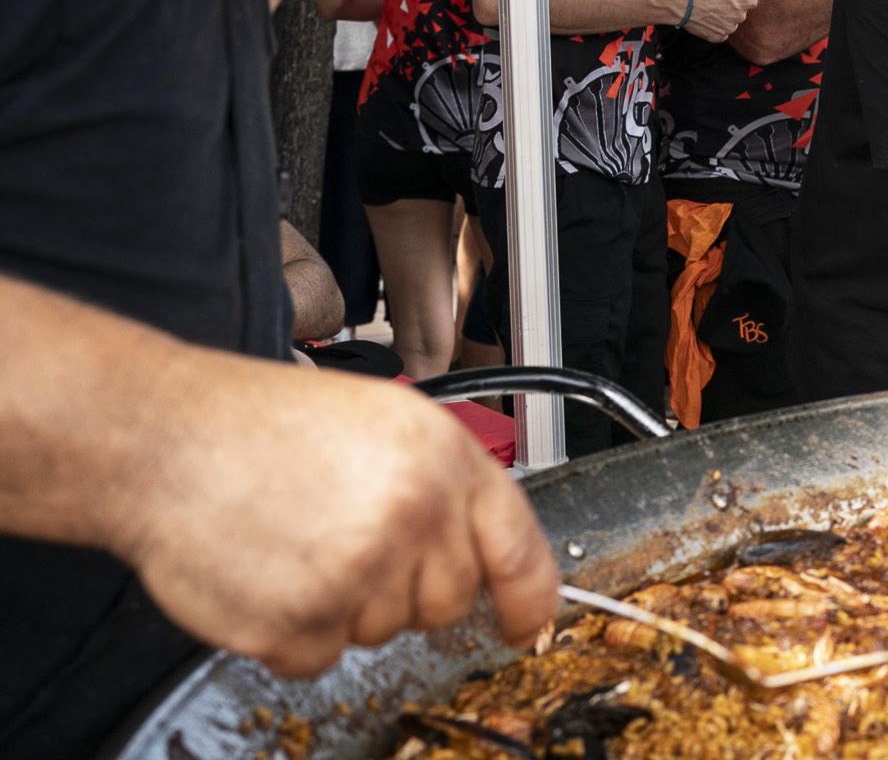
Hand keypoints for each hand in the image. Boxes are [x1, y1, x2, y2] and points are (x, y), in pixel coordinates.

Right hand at [113, 355, 555, 676]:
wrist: (165, 438)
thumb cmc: (265, 424)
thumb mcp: (388, 423)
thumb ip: (448, 484)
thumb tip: (491, 551)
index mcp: (444, 458)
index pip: (519, 550)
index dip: (530, 599)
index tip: (522, 622)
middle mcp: (413, 514)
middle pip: (448, 601)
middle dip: (407, 586)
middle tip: (348, 540)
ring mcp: (359, 571)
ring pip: (384, 632)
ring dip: (345, 606)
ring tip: (300, 541)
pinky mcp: (301, 621)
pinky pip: (321, 658)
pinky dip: (293, 633)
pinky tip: (270, 573)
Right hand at [677, 0, 758, 42]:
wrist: (683, 4)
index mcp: (743, 1)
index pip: (752, 1)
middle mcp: (740, 16)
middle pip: (740, 14)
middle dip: (732, 9)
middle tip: (718, 3)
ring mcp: (729, 28)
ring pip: (730, 24)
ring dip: (724, 19)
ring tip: (709, 11)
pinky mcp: (718, 37)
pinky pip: (721, 34)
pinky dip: (715, 29)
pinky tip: (706, 21)